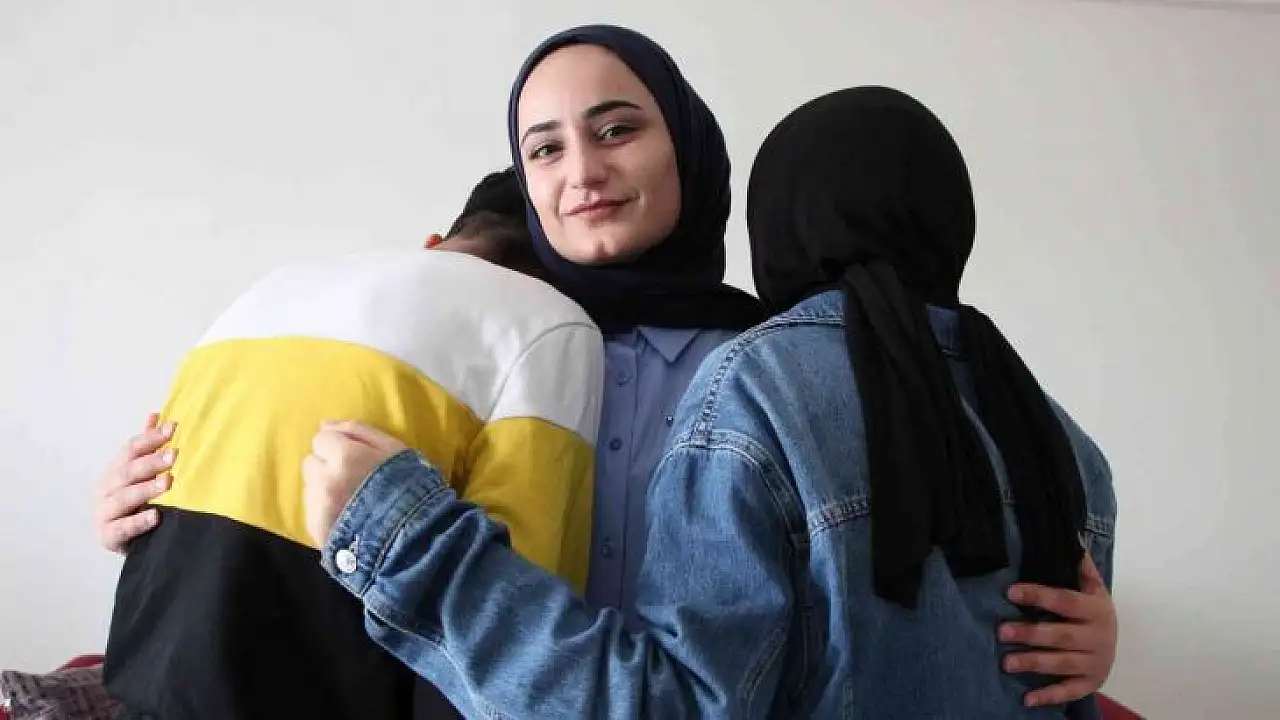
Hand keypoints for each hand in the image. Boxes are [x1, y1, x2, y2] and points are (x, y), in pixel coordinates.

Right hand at [96, 413, 176, 552]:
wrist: (124, 540)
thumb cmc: (135, 503)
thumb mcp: (141, 474)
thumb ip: (147, 447)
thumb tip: (157, 415)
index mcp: (115, 470)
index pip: (131, 449)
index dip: (150, 438)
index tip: (173, 428)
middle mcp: (106, 488)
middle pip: (128, 472)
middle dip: (151, 462)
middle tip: (174, 455)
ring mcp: (104, 512)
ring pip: (124, 498)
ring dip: (146, 489)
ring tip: (167, 482)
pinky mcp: (108, 536)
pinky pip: (122, 528)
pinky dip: (138, 522)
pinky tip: (155, 516)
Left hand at [302, 421, 405, 547]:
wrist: (413, 536)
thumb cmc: (409, 486)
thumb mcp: (394, 449)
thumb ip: (357, 430)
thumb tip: (324, 424)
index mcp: (345, 457)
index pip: (321, 439)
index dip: (339, 446)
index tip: (356, 458)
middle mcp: (325, 481)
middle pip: (311, 461)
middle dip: (327, 465)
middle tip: (353, 478)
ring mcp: (318, 507)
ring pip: (310, 485)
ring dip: (325, 487)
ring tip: (351, 499)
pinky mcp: (315, 529)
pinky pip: (311, 509)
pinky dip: (325, 509)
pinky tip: (346, 515)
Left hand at [999, 555, 1116, 706]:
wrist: (1116, 646)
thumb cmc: (1093, 612)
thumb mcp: (1093, 588)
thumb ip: (1080, 565)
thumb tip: (1068, 533)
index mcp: (1096, 609)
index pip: (1065, 600)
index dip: (1038, 595)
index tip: (1010, 592)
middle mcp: (1098, 637)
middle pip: (1061, 636)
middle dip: (1031, 634)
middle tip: (1001, 632)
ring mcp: (1095, 663)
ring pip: (1062, 663)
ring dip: (1033, 663)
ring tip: (1006, 662)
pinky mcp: (1090, 683)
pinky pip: (1069, 691)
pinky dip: (1049, 696)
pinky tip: (1027, 699)